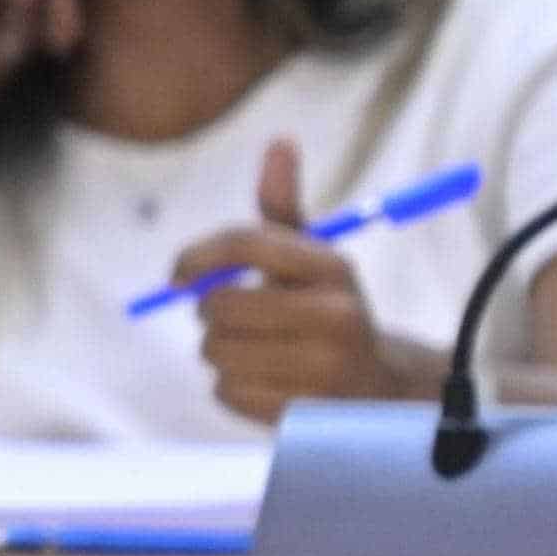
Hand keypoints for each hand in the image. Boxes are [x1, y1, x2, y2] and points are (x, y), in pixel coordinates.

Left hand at [168, 136, 443, 422]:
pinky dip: (231, 388)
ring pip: (215, 351)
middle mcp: (336, 317)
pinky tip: (265, 381)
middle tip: (228, 316)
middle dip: (211, 312)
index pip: (247, 243)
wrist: (377, 387)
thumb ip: (283, 207)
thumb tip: (279, 142)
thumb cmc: (326, 310)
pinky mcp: (302, 413)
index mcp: (333, 268)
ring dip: (219, 351)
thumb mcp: (311, 258)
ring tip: (255, 350)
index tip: (179, 274)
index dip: (197, 256)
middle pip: (220, 305)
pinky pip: (225, 392)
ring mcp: (322, 370)